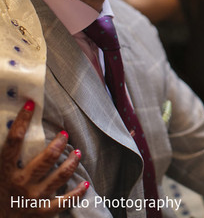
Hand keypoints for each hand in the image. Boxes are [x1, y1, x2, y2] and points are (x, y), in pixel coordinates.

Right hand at [0, 101, 88, 217]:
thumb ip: (6, 156)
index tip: (31, 106)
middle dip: (58, 144)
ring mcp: (33, 198)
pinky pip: (65, 201)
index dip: (22, 122)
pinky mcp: (43, 212)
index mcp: (5, 172)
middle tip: (65, 134)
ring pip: (59, 176)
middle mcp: (20, 184)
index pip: (13, 142)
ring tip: (78, 152)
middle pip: (44, 159)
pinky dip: (77, 192)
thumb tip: (13, 130)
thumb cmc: (0, 194)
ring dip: (71, 162)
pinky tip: (85, 184)